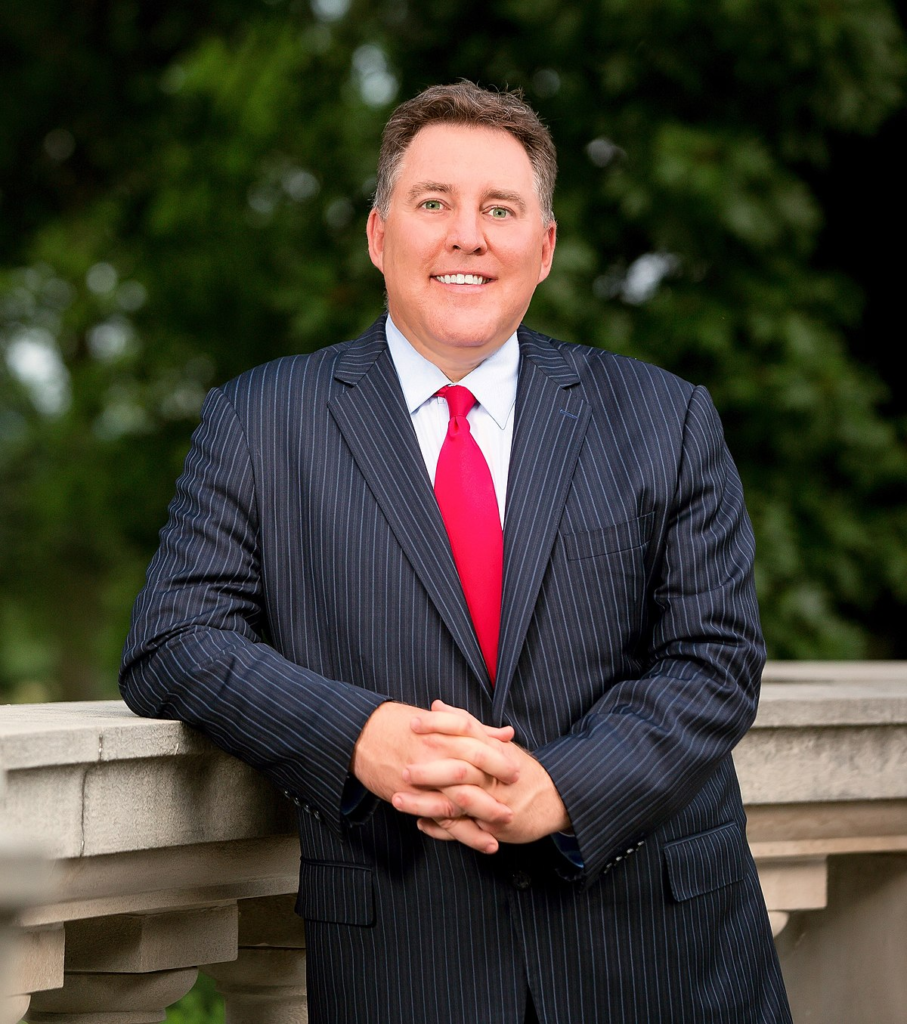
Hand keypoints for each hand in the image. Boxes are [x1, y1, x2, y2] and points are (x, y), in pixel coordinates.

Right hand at [350, 701, 518, 852]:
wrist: (362, 732)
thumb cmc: (402, 723)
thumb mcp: (440, 720)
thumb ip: (475, 727)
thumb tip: (507, 734)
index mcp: (446, 734)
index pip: (481, 749)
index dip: (501, 764)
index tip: (518, 774)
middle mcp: (436, 755)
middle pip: (473, 778)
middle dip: (494, 796)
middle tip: (513, 810)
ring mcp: (422, 778)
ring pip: (457, 802)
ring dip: (479, 820)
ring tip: (499, 835)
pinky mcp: (409, 796)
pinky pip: (436, 817)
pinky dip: (454, 831)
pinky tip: (470, 841)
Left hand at [394, 701, 571, 845]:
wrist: (554, 798)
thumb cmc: (518, 768)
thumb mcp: (496, 743)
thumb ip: (466, 724)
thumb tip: (436, 705)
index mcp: (493, 749)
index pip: (465, 730)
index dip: (439, 726)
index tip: (413, 723)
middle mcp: (492, 775)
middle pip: (460, 769)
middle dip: (429, 770)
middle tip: (403, 767)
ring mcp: (492, 803)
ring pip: (456, 804)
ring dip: (425, 803)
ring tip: (398, 800)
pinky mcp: (492, 827)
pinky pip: (462, 830)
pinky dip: (440, 829)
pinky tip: (421, 823)